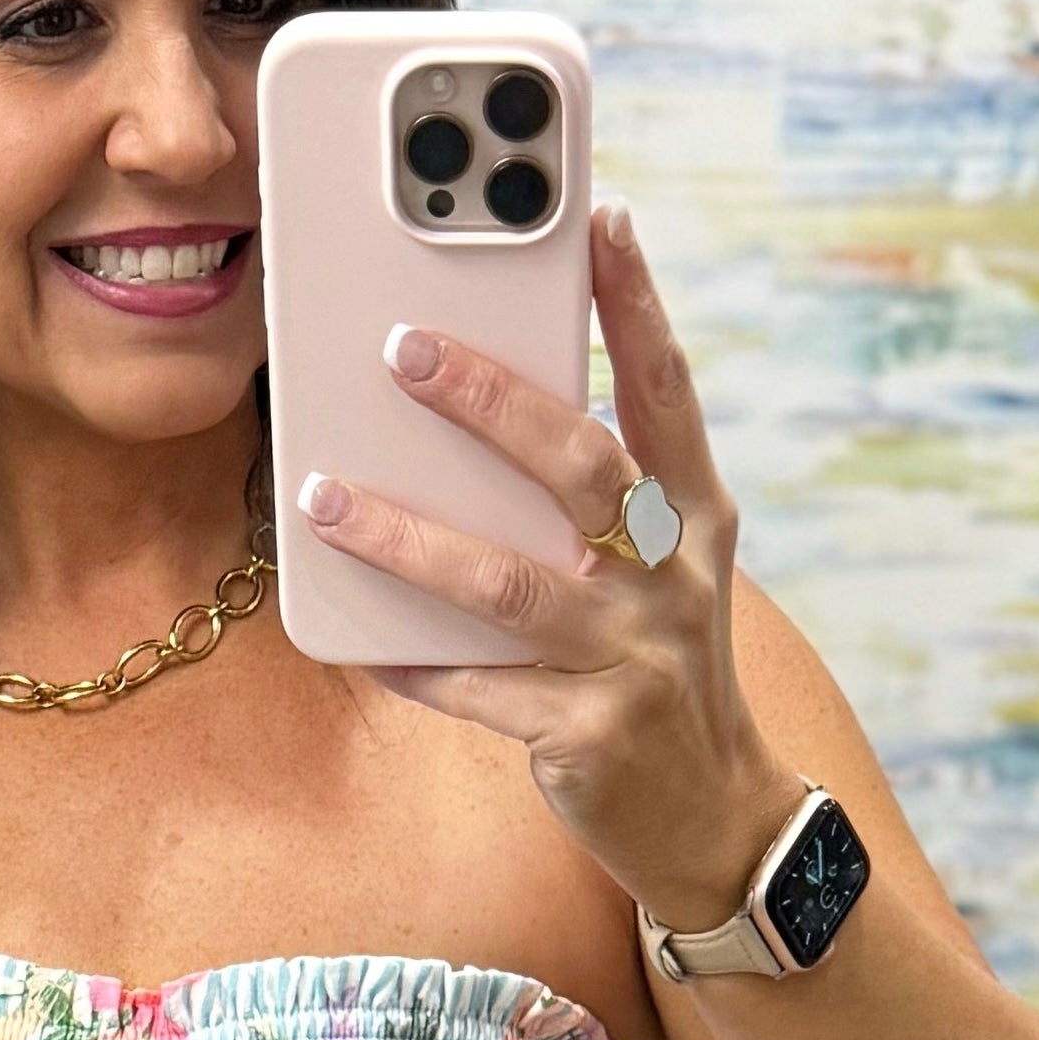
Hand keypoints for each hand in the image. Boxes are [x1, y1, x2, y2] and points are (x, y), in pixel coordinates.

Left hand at [291, 200, 793, 936]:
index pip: (667, 392)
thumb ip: (594, 503)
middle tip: (404, 348)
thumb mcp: (657, 575)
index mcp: (696, 521)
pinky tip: (351, 636)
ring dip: (407, 538)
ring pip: (506, 584)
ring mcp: (634, 660)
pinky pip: (474, 690)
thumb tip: (485, 411)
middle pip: (581, 469)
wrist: (714, 822)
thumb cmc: (660, 672)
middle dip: (493, 403)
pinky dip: (409, 662)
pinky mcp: (587, 736)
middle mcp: (673, 581)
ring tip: (324, 497)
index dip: (636, 303)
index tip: (599, 217)